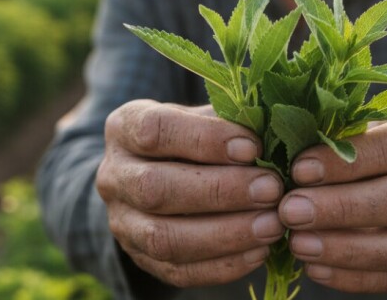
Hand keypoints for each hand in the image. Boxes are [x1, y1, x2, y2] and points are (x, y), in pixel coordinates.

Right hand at [96, 100, 285, 286]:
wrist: (160, 173)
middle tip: (270, 189)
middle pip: (156, 188)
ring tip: (272, 225)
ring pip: (163, 238)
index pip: (156, 131)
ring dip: (225, 234)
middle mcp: (114, 176)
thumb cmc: (193, 136)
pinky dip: (223, 265)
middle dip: (220, 191)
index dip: (205, 139)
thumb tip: (271, 131)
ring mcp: (122, 223)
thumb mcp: (203, 116)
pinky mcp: (140, 259)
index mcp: (124, 128)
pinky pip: (178, 271)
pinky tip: (259, 252)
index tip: (252, 146)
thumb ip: (230, 120)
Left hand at [279, 107, 386, 292]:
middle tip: (291, 210)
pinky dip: (352, 277)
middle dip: (343, 208)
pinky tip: (315, 267)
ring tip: (298, 243)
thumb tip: (292, 147)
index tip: (301, 169)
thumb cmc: (381, 140)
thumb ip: (342, 133)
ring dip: (347, 248)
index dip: (350, 160)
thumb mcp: (370, 123)